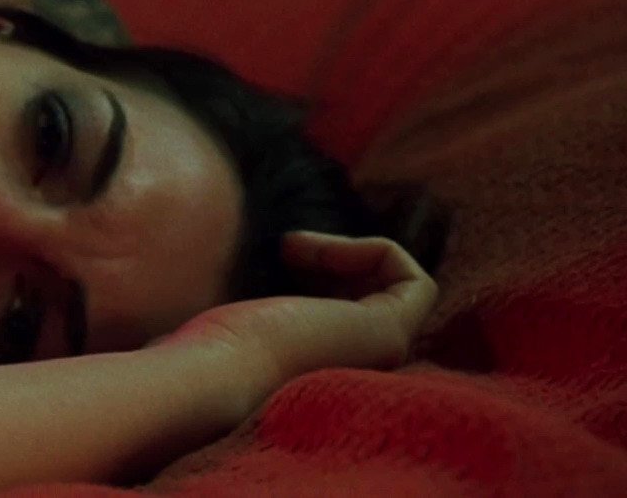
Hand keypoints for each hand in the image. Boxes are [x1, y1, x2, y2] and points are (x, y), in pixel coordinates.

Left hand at [163, 232, 436, 413]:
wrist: (211, 377)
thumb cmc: (212, 349)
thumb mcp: (243, 313)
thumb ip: (268, 297)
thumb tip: (267, 262)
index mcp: (325, 367)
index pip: (350, 307)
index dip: (324, 270)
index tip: (280, 256)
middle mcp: (360, 369)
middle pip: (374, 296)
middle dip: (338, 260)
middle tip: (287, 250)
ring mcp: (380, 355)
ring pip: (398, 289)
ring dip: (350, 252)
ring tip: (294, 249)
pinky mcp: (389, 336)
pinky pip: (416, 281)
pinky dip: (375, 250)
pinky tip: (317, 252)